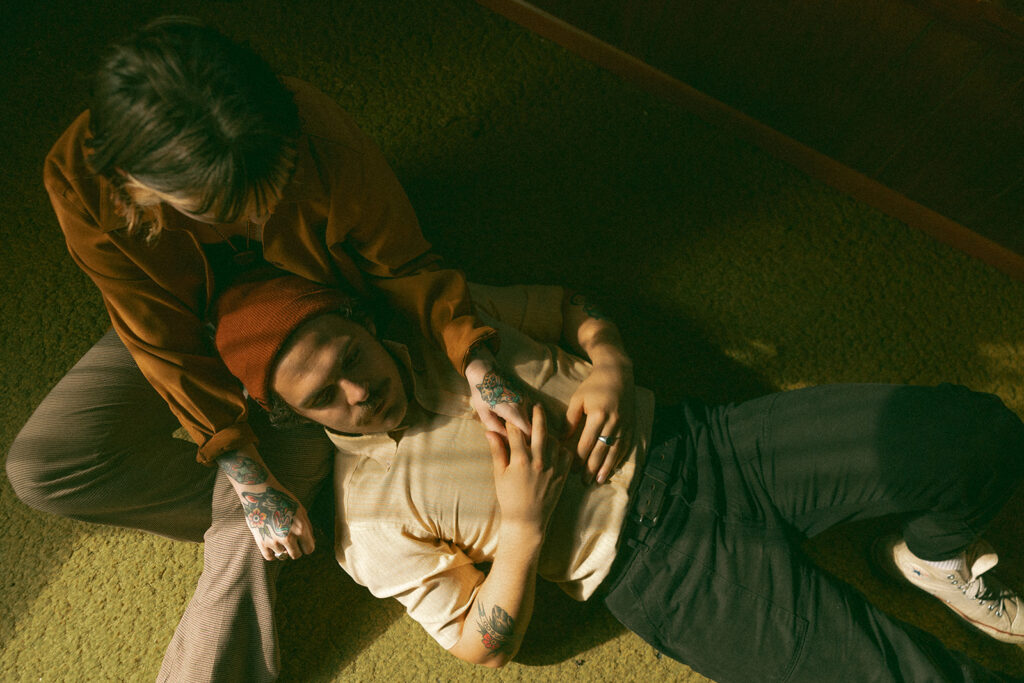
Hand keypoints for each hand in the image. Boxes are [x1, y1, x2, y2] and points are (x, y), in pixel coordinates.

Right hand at [219, 446, 314, 560]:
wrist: (261, 493)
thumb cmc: (283, 499)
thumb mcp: (301, 510)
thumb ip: (307, 527)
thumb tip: (311, 541)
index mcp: (301, 529)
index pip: (309, 549)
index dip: (306, 546)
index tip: (302, 542)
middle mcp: (288, 537)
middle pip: (296, 555)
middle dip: (295, 549)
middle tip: (291, 541)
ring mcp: (274, 541)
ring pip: (282, 555)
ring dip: (282, 548)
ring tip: (278, 535)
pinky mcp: (261, 542)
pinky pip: (269, 557)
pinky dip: (272, 553)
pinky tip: (272, 544)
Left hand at [466, 351, 531, 436]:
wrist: (484, 371)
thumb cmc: (481, 393)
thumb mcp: (484, 414)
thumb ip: (496, 429)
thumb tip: (506, 441)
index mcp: (513, 411)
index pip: (528, 432)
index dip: (525, 441)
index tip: (517, 446)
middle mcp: (523, 404)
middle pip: (531, 426)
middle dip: (524, 435)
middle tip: (513, 439)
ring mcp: (525, 398)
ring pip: (530, 419)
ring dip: (523, 425)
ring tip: (509, 428)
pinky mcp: (525, 394)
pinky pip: (527, 411)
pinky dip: (522, 417)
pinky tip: (510, 417)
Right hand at [486, 404, 570, 533]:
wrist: (526, 521)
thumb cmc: (509, 498)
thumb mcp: (499, 474)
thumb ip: (497, 451)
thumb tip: (489, 431)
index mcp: (519, 460)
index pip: (516, 432)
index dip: (513, 421)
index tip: (513, 412)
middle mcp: (538, 461)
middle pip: (539, 430)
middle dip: (537, 415)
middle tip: (536, 406)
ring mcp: (552, 468)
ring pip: (554, 441)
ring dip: (550, 432)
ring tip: (545, 428)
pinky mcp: (561, 475)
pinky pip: (566, 455)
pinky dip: (562, 448)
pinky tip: (556, 447)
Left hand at [565, 356, 634, 484]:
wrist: (618, 373)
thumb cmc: (593, 385)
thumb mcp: (578, 399)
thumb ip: (570, 420)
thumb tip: (561, 439)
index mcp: (598, 415)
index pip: (587, 443)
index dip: (579, 458)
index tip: (572, 469)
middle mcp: (613, 422)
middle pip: (601, 451)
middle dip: (591, 468)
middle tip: (583, 482)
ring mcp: (624, 425)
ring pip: (614, 452)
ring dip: (606, 468)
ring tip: (597, 481)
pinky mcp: (631, 426)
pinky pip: (625, 446)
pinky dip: (618, 459)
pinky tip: (612, 469)